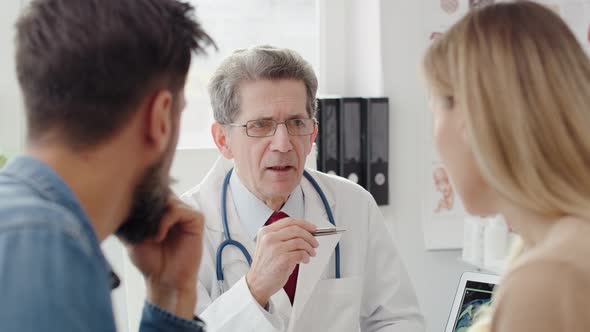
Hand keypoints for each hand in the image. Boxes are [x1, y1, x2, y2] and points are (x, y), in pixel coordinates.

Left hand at [125, 195, 203, 319]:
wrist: (164, 280)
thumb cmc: (150, 261)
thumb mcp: (132, 236)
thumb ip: (129, 219)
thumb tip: (117, 203)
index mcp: (161, 212)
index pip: (152, 193)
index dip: (141, 198)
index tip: (129, 211)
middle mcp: (174, 210)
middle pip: (162, 192)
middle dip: (148, 205)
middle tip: (139, 222)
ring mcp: (186, 215)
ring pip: (170, 199)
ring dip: (156, 215)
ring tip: (150, 234)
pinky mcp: (196, 221)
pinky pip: (180, 210)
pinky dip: (167, 220)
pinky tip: (159, 236)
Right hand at [246, 218, 317, 306]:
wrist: (257, 283)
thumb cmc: (265, 267)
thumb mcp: (268, 246)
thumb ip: (282, 237)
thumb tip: (304, 233)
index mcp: (266, 232)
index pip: (289, 221)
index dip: (304, 224)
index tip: (312, 228)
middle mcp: (269, 238)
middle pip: (296, 229)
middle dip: (310, 236)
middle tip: (314, 242)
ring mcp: (275, 248)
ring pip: (300, 241)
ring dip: (309, 248)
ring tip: (310, 253)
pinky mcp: (282, 259)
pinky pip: (301, 253)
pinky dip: (306, 256)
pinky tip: (304, 260)